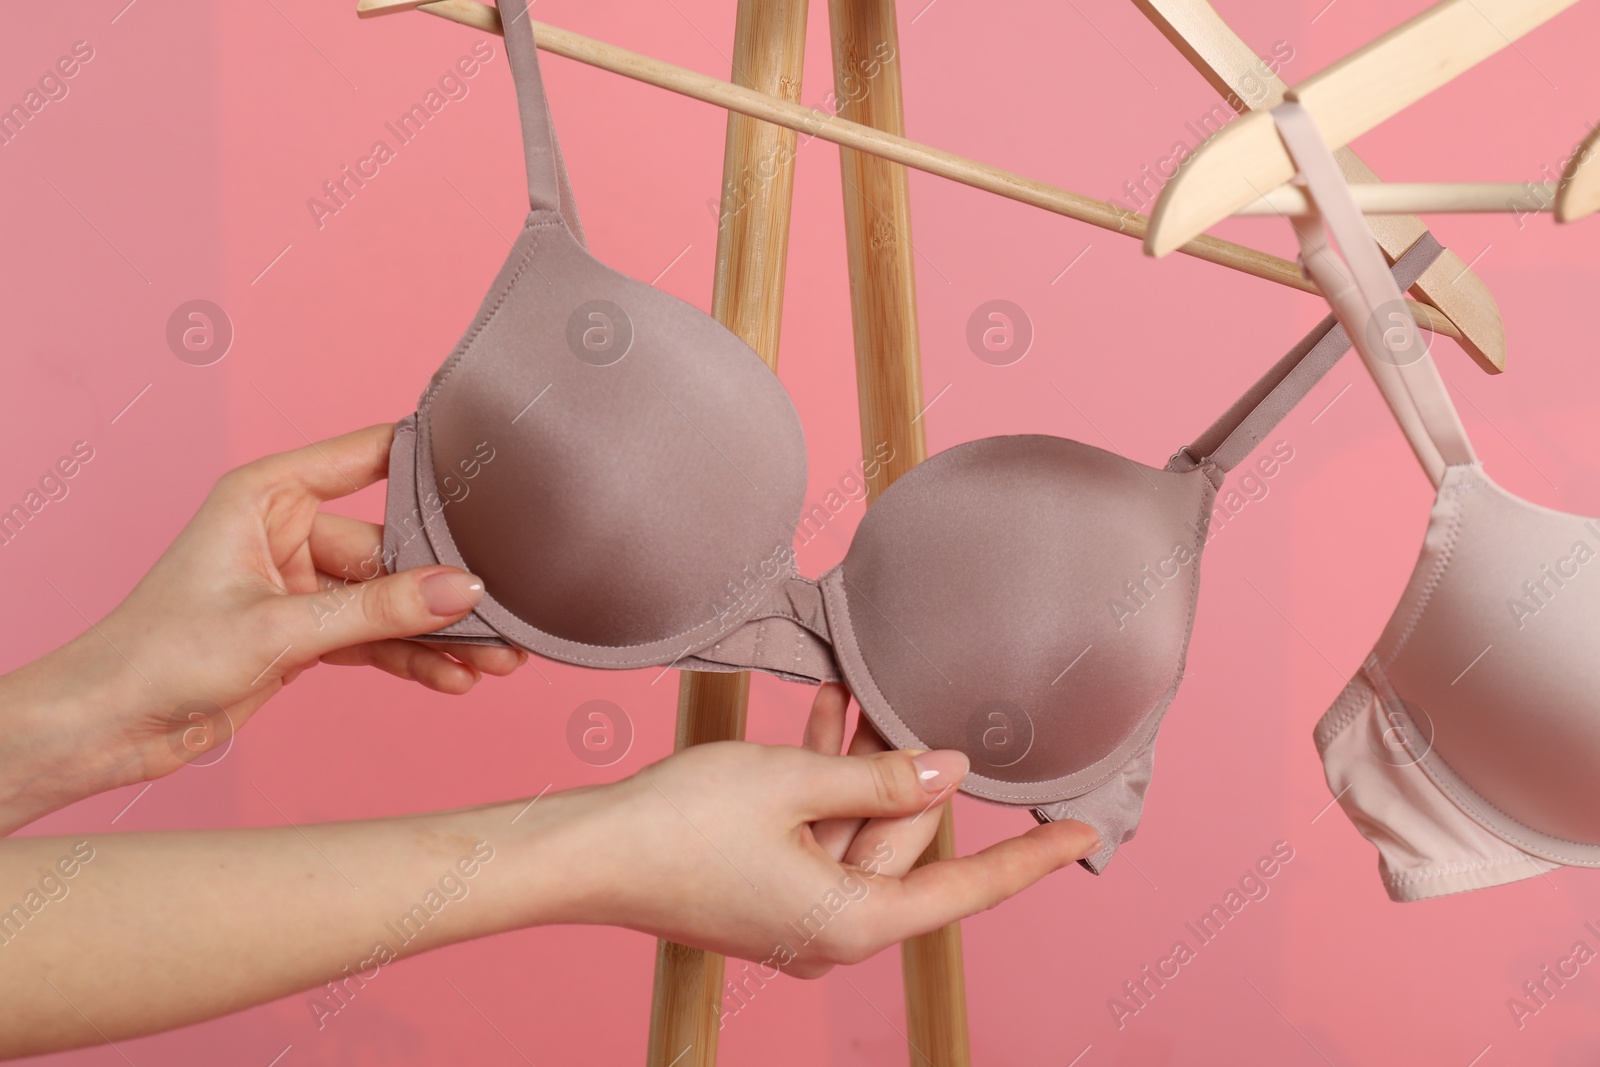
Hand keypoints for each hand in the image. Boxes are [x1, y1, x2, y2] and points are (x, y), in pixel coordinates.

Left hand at [0, 423, 521, 828]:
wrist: (108, 728)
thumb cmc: (158, 656)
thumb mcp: (281, 629)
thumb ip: (378, 610)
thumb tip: (461, 590)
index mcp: (268, 494)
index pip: (367, 457)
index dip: (428, 462)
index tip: (491, 473)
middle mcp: (287, 531)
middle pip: (392, 546)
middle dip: (445, 586)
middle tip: (503, 612)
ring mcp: (299, 584)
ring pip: (390, 599)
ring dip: (438, 632)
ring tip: (495, 659)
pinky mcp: (304, 632)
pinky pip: (374, 636)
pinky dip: (411, 658)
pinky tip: (453, 677)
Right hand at [560, 687, 1100, 979]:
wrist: (583, 854)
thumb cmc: (681, 825)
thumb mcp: (796, 785)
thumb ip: (883, 779)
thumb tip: (950, 773)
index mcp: (854, 922)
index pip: (967, 890)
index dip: (1030, 858)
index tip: (1081, 834)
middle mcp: (831, 929)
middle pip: (903, 846)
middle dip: (916, 773)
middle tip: (938, 703)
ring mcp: (795, 912)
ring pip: (855, 828)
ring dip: (862, 762)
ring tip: (870, 689)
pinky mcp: (763, 888)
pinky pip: (814, 830)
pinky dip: (822, 779)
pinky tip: (827, 712)